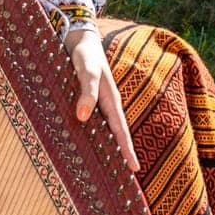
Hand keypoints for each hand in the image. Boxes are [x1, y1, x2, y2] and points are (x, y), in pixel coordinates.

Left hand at [65, 25, 139, 172]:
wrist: (79, 37)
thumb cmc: (84, 53)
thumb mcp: (85, 70)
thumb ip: (86, 91)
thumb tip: (82, 118)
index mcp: (110, 99)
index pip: (120, 130)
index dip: (126, 149)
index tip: (134, 169)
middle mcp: (107, 103)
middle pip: (116, 133)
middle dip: (121, 153)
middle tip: (125, 176)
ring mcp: (99, 101)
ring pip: (105, 128)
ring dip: (108, 145)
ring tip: (108, 166)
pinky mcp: (87, 98)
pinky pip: (94, 121)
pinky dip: (94, 133)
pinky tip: (88, 142)